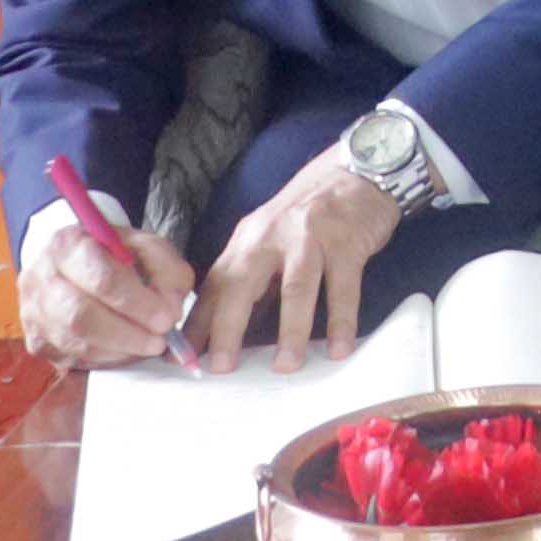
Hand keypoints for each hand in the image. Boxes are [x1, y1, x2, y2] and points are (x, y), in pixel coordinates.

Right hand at [15, 185, 197, 367]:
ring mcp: (33, 312)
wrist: (71, 265)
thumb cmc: (111, 255)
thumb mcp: (145, 246)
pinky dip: (106, 359)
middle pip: (82, 316)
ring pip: (77, 343)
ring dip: (120, 350)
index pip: (101, 278)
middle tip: (160, 340)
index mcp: (67, 244)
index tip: (167, 319)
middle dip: (128, 333)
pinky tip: (125, 350)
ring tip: (148, 345)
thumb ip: (166, 270)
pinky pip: (73, 359)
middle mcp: (41, 277)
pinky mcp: (36, 341)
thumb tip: (171, 309)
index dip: (138, 303)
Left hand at [202, 151, 409, 371]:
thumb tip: (232, 335)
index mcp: (248, 240)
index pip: (215, 285)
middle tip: (222, 368)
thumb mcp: (270, 240)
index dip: (198, 323)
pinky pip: (343, 288)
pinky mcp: (347, 243)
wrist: (357, 172)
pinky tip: (339, 349)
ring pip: (295, 289)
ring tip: (285, 366)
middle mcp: (272, 237)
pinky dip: (341, 321)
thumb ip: (254, 282)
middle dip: (228, 328)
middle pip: (243, 284)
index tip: (183, 359)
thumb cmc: (309, 216)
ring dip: (290, 331)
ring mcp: (310, 238)